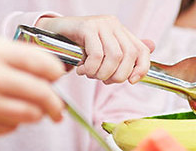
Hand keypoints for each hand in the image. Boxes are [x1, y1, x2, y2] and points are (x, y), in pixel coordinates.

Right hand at [0, 38, 65, 136]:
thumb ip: (17, 58)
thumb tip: (55, 76)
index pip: (46, 66)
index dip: (57, 76)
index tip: (58, 82)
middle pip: (44, 94)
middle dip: (56, 105)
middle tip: (58, 111)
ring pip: (32, 115)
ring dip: (35, 115)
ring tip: (24, 110)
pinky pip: (11, 128)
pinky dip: (10, 123)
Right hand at [36, 15, 153, 84]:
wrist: (52, 34)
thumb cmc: (77, 47)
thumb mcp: (101, 54)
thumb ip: (121, 58)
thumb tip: (143, 64)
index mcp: (120, 31)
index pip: (141, 50)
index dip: (141, 68)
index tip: (131, 81)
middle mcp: (113, 25)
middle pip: (129, 55)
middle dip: (117, 75)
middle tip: (103, 80)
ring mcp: (101, 24)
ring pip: (114, 56)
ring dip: (102, 73)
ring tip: (90, 74)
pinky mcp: (87, 27)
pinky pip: (97, 54)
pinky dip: (91, 68)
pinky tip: (82, 69)